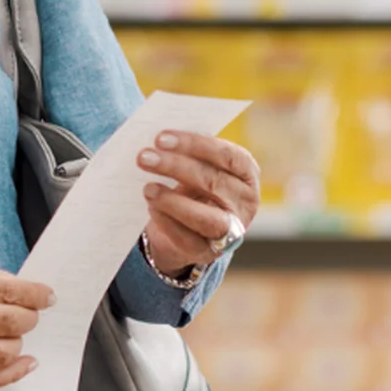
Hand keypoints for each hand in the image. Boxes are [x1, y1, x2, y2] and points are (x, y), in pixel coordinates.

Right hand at [0, 252, 54, 388]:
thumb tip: (14, 286)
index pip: (11, 292)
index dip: (37, 295)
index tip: (48, 296)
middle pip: (12, 322)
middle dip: (30, 317)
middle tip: (31, 312)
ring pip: (3, 352)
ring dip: (18, 342)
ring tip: (16, 333)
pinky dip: (9, 374)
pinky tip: (23, 364)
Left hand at [137, 132, 260, 275]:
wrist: (186, 227)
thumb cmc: (191, 186)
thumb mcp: (195, 168)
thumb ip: (186, 154)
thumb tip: (157, 142)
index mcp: (246, 173)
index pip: (228, 156)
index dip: (195, 145)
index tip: (161, 138)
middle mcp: (245, 202)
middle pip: (214, 182)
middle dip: (176, 167)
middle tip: (144, 157)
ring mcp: (231, 230)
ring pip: (206, 216)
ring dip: (172, 201)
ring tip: (147, 188)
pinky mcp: (208, 252)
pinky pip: (188, 238)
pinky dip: (168, 222)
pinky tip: (152, 207)